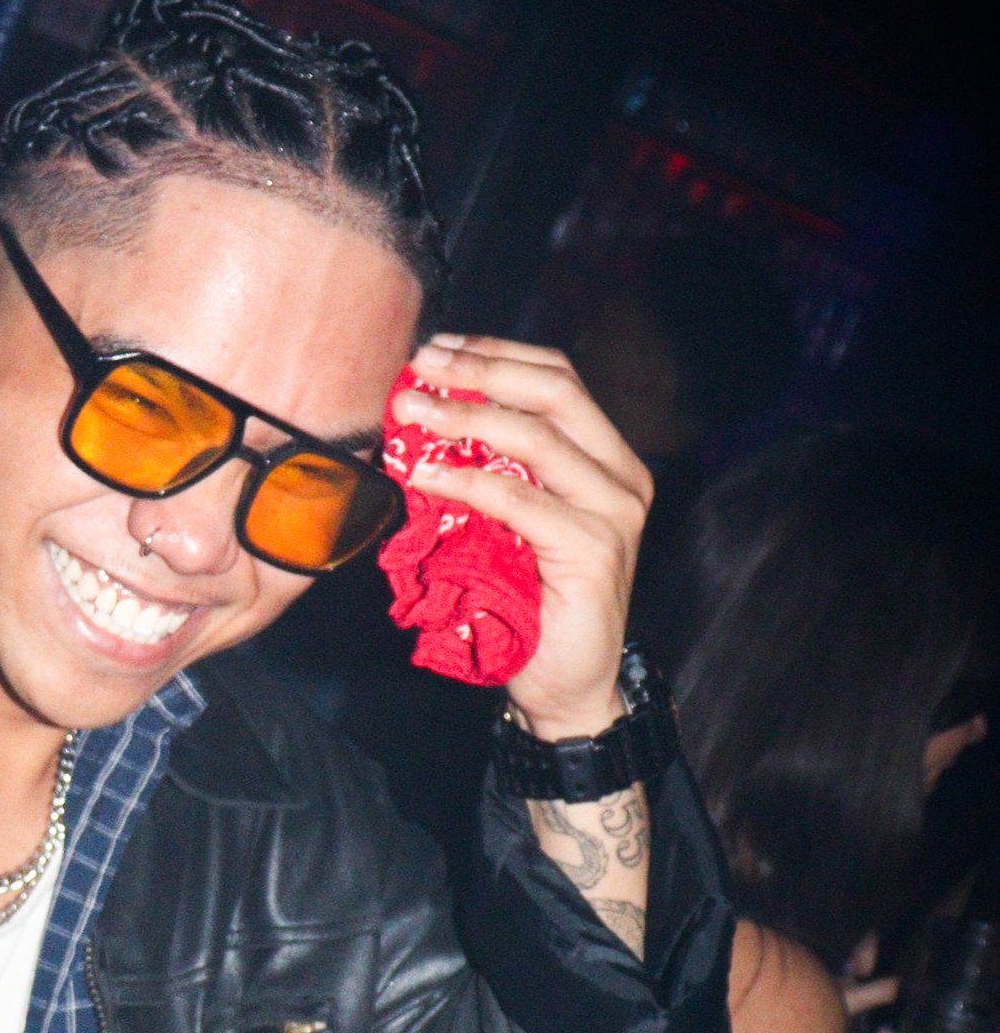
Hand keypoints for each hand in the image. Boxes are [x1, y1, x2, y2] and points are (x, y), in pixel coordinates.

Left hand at [399, 334, 653, 743]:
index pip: (558, 378)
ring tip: (409, 412)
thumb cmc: (530, 600)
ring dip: (463, 417)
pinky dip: (467, 480)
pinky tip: (427, 473)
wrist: (565, 684)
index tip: (436, 348)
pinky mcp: (593, 551)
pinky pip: (520, 500)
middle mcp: (622, 476)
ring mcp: (614, 513)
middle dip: (479, 371)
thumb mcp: (509, 519)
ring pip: (537, 437)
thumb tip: (423, 415)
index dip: (496, 353)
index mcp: (607, 458)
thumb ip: (491, 466)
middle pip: (553, 392)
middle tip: (418, 367)